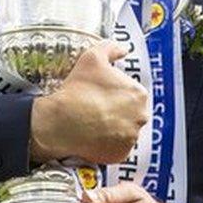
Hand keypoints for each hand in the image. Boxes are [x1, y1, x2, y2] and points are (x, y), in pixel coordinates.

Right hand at [30, 41, 148, 163]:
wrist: (61, 123)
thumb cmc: (77, 90)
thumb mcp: (92, 58)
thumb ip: (110, 48)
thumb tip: (122, 49)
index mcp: (139, 94)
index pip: (131, 92)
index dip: (115, 92)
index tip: (100, 94)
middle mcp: (141, 117)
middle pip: (131, 112)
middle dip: (117, 110)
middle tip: (96, 108)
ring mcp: (132, 138)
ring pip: (125, 130)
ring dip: (113, 127)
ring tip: (93, 123)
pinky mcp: (121, 154)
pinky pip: (117, 148)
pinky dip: (108, 144)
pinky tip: (94, 136)